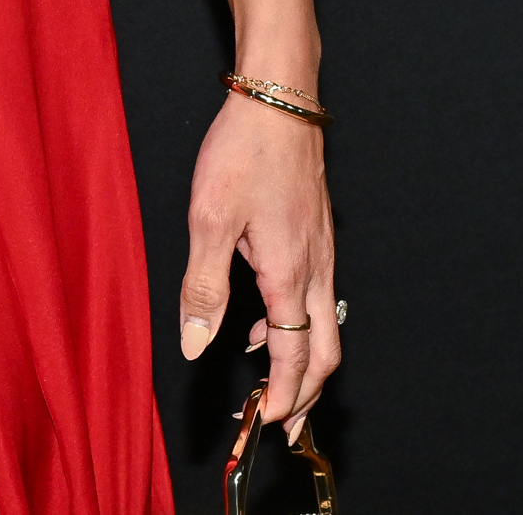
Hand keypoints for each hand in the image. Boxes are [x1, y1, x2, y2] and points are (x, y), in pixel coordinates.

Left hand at [175, 89, 337, 434]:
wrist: (280, 99)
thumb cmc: (244, 151)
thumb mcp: (208, 219)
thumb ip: (203, 287)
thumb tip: (197, 346)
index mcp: (290, 273)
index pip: (294, 355)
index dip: (281, 396)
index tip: (264, 424)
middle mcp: (317, 269)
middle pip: (324, 352)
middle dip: (305, 393)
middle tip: (281, 423)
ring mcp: (322, 252)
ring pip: (325, 325)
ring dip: (301, 360)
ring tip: (268, 381)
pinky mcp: (318, 236)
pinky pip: (317, 296)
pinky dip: (296, 323)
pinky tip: (261, 317)